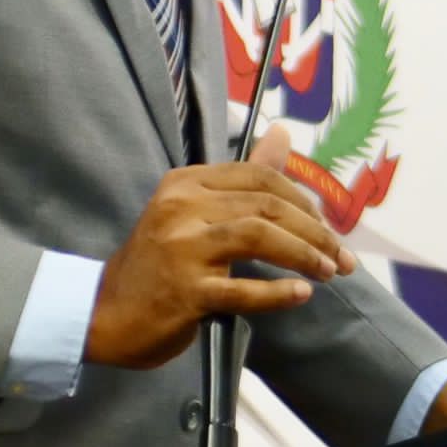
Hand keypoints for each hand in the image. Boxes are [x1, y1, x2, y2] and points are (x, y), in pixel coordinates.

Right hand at [85, 126, 357, 369]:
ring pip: (258, 237)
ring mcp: (181, 248)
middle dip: (314, 231)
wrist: (104, 313)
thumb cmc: (157, 262)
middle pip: (265, 205)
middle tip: (342, 258)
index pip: (258, 176)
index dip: (302, 199)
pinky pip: (242, 290)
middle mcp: (182, 207)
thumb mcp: (194, 211)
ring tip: (330, 272)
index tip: (326, 227)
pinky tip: (300, 295)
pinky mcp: (184, 291)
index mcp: (186, 183)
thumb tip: (282, 133)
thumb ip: (242, 177)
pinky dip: (277, 292)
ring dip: (304, 254)